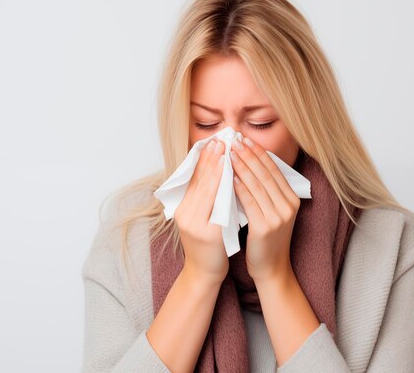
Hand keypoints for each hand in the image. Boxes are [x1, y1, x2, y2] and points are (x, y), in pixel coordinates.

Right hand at [174, 138, 228, 284]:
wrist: (204, 273)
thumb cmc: (208, 245)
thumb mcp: (203, 218)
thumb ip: (207, 198)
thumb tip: (218, 172)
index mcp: (183, 208)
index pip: (194, 178)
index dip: (204, 159)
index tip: (214, 141)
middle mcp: (184, 213)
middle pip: (199, 181)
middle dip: (210, 158)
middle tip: (221, 139)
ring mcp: (193, 224)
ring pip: (206, 191)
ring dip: (216, 169)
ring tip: (225, 151)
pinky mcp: (206, 234)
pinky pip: (215, 207)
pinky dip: (222, 190)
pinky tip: (231, 178)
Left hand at [230, 137, 300, 282]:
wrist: (271, 268)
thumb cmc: (266, 239)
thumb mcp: (272, 211)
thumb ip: (266, 191)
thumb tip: (250, 164)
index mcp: (292, 198)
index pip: (273, 169)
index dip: (258, 152)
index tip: (244, 139)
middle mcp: (288, 205)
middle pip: (265, 173)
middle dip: (249, 154)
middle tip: (234, 139)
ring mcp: (278, 216)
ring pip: (257, 184)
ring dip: (241, 166)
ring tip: (229, 152)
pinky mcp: (265, 227)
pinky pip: (249, 201)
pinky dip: (239, 187)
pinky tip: (230, 177)